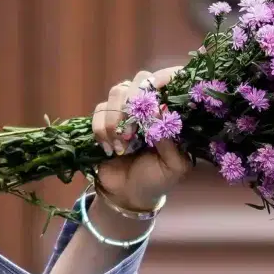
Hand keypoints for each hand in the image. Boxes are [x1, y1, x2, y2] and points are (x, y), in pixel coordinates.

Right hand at [89, 71, 192, 218]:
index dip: (164, 78)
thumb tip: (157, 111)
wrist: (129, 195)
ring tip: (122, 147)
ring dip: (116, 120)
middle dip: (134, 104)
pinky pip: (99, 109)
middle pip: (141, 80)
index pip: (171, 80)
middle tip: (132, 133)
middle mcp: (150, 105)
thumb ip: (170, 140)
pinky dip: (101, 129)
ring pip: (117, 92)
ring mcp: (126, 109)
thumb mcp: (173, 166)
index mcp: (171, 113)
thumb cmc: (157, 179)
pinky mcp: (105, 118)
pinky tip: (110, 149)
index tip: (156, 94)